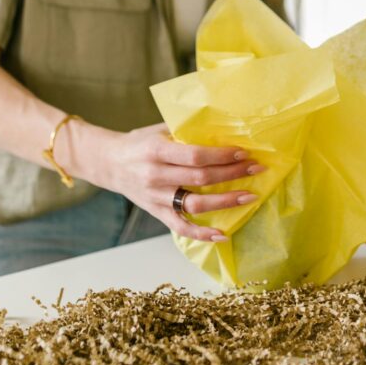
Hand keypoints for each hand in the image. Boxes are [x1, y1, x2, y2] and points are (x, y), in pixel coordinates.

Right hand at [102, 124, 264, 241]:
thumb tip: (224, 129)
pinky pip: (181, 227)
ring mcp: (156, 197)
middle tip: (257, 169)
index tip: (243, 153)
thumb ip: (185, 131)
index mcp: (156, 150)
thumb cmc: (139, 142)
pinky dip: (202, 234)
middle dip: (232, 174)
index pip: (195, 155)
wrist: (108, 163)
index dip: (221, 155)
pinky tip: (223, 234)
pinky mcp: (156, 213)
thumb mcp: (158, 129)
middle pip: (200, 178)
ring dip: (226, 201)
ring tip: (250, 197)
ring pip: (195, 204)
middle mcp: (155, 175)